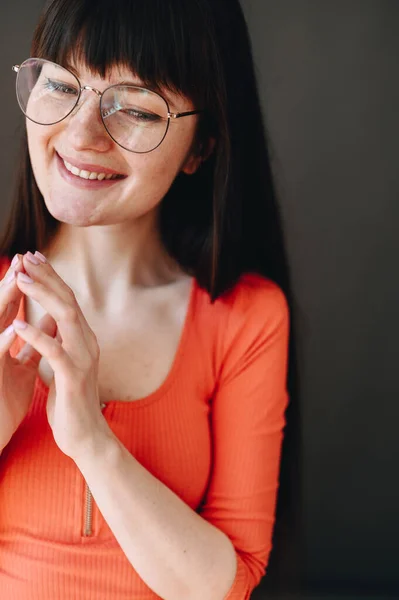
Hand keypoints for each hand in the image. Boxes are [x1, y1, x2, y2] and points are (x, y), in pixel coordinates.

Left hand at [11, 252, 107, 460]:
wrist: (86, 436)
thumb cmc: (71, 401)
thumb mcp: (66, 364)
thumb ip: (62, 341)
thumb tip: (53, 320)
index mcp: (84, 339)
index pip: (68, 300)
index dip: (52, 278)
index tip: (34, 258)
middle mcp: (87, 343)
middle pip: (68, 301)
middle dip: (47, 277)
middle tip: (27, 257)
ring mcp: (83, 358)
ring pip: (65, 317)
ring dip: (42, 296)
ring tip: (21, 280)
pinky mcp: (73, 377)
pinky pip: (55, 351)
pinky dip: (36, 335)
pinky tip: (18, 324)